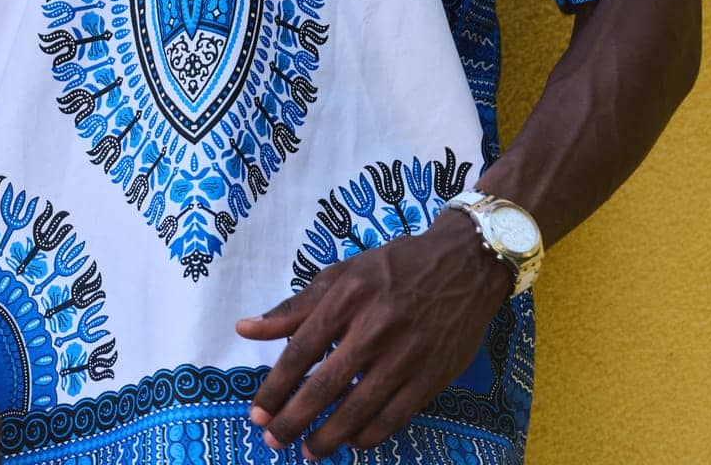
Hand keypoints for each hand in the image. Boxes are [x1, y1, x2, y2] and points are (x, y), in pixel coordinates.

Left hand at [234, 209, 512, 457]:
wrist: (465, 265)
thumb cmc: (395, 267)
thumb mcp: (343, 274)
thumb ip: (295, 306)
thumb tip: (245, 328)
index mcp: (348, 295)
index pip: (301, 349)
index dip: (276, 385)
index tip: (257, 411)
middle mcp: (375, 326)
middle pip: (325, 385)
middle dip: (294, 419)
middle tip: (272, 440)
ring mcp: (406, 355)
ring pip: (357, 410)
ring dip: (327, 438)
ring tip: (306, 451)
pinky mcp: (431, 377)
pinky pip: (393, 419)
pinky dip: (367, 436)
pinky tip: (350, 441)